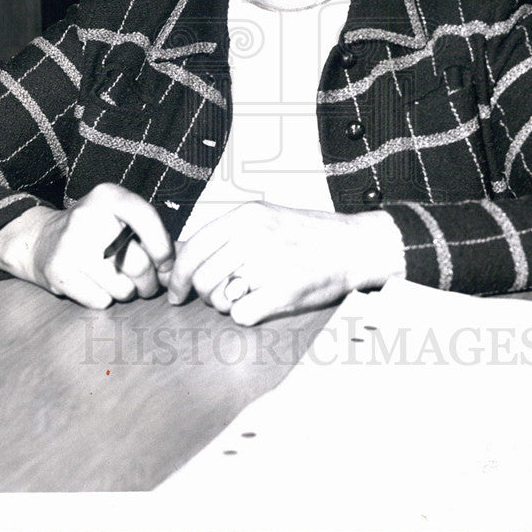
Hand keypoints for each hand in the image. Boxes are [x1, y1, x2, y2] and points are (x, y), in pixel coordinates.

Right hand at [0, 183, 173, 308]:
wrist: (42, 240)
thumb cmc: (97, 230)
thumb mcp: (121, 217)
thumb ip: (152, 235)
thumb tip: (174, 272)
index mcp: (108, 196)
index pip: (148, 221)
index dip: (164, 249)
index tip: (166, 264)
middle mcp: (88, 216)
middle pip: (139, 264)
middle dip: (150, 282)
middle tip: (148, 284)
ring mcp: (70, 245)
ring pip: (123, 289)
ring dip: (129, 292)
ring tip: (120, 282)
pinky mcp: (59, 272)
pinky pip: (101, 301)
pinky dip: (105, 299)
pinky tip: (96, 285)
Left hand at [167, 201, 404, 325]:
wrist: (354, 245)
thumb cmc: (308, 235)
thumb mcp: (265, 218)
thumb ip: (227, 235)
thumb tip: (182, 259)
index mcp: (245, 216)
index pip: (191, 250)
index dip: (177, 276)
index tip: (176, 292)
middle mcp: (253, 236)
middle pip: (202, 279)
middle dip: (207, 294)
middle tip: (224, 294)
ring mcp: (268, 263)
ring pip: (219, 299)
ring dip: (228, 304)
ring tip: (250, 293)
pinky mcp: (284, 291)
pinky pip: (241, 315)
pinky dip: (248, 315)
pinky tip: (265, 302)